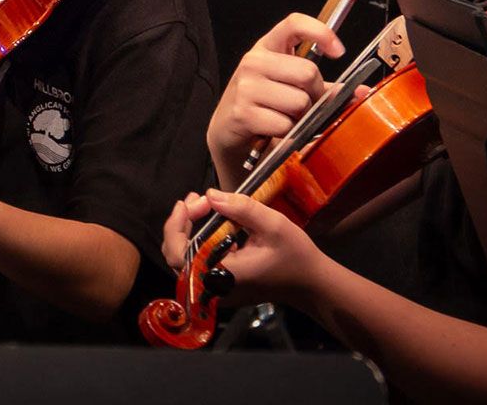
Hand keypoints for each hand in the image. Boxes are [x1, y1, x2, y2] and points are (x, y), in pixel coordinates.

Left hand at [160, 190, 326, 306]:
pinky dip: (197, 240)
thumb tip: (211, 195)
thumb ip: (241, 209)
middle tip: (198, 199)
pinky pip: (197, 263)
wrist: (311, 285)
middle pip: (174, 255)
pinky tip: (210, 221)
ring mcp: (215, 291)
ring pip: (183, 259)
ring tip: (202, 205)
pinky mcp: (221, 287)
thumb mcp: (273, 225)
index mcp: (221, 275)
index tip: (194, 201)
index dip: (176, 225)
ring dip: (187, 229)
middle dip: (181, 222)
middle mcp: (212, 288)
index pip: (178, 254)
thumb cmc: (295, 257)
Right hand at [207, 14, 346, 180]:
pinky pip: (285, 124)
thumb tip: (361, 91)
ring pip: (299, 102)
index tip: (338, 52)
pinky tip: (274, 130)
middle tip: (303, 105)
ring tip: (285, 119)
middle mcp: (253, 61)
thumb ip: (324, 88)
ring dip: (300, 118)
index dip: (321, 33)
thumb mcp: (289, 87)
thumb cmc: (264, 106)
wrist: (228, 132)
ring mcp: (245, 86)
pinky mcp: (242, 112)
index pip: (294, 24)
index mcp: (267, 47)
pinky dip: (287, 133)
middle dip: (314, 94)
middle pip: (307, 72)